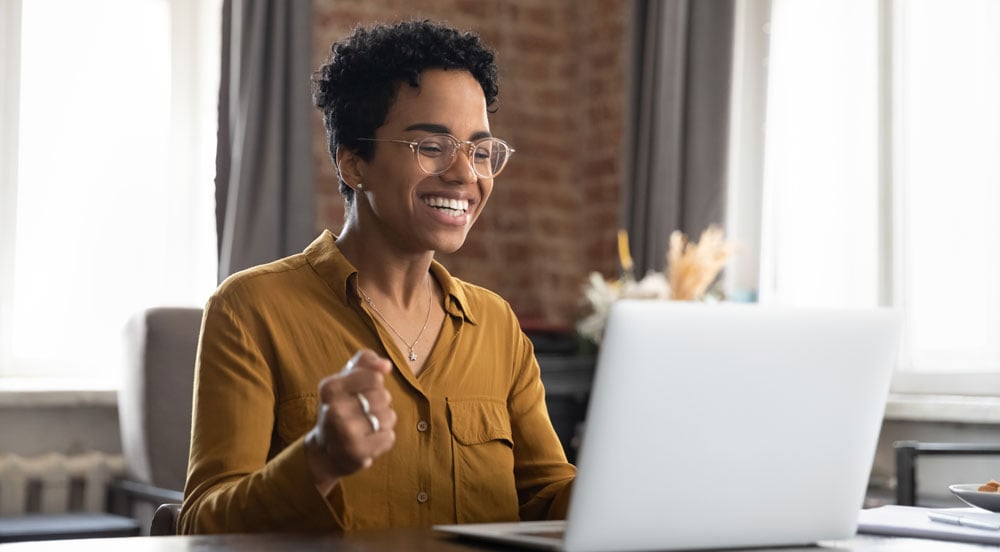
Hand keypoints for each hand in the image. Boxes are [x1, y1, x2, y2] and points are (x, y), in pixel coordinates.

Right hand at [305, 349, 396, 494]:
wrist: (325, 451)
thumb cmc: (341, 407)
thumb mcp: (347, 379)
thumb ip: (366, 362)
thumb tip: (386, 365)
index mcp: (330, 388)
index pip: (374, 377)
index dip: (375, 384)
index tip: (361, 392)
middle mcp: (334, 409)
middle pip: (384, 397)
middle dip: (380, 404)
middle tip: (363, 412)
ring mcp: (345, 432)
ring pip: (389, 417)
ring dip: (383, 422)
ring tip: (366, 427)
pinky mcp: (357, 452)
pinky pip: (389, 437)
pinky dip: (384, 438)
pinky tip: (368, 441)